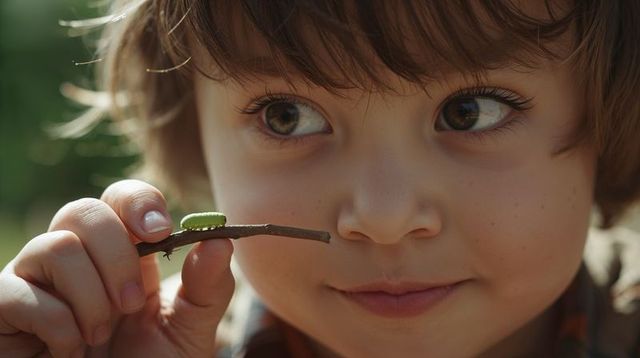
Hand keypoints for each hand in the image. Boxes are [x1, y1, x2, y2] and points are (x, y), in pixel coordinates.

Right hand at [0, 179, 234, 356]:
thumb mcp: (187, 332)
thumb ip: (207, 288)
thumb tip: (221, 238)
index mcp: (123, 254)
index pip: (122, 198)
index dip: (139, 202)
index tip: (160, 231)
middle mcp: (78, 257)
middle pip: (84, 209)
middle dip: (117, 257)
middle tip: (132, 304)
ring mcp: (37, 280)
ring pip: (55, 246)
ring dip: (90, 298)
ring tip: (99, 336)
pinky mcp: (6, 306)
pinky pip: (19, 292)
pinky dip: (57, 327)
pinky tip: (68, 351)